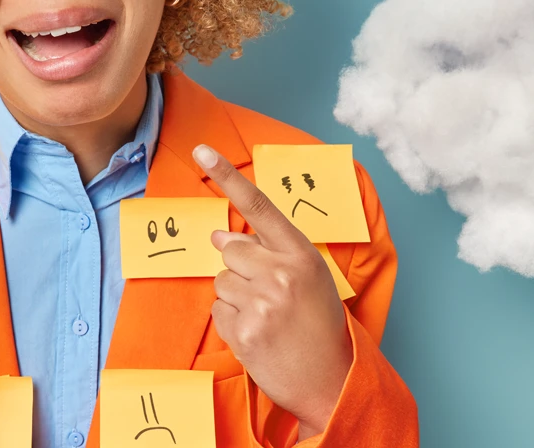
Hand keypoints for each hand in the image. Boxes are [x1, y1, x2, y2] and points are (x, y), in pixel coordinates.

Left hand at [192, 144, 352, 437]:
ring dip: (236, 297)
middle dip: (240, 267)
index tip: (201, 150)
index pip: (258, 206)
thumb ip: (269, 251)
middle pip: (230, 248)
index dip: (227, 176)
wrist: (332, 383)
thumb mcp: (308, 278)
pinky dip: (231, 322)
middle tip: (268, 295)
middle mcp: (282, 274)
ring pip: (221, 281)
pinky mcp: (244, 332)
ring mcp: (262, 304)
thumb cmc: (319, 325)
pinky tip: (258, 335)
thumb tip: (219, 233)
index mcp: (302, 255)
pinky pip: (217, 310)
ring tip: (267, 318)